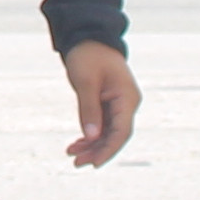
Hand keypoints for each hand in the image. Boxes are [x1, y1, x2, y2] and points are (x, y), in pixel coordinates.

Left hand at [61, 39, 138, 167]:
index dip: (108, 150)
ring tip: (73, 156)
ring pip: (109, 133)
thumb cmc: (88, 55)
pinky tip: (77, 144)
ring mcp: (119, 104)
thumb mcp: (85, 81)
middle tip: (76, 163)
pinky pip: (103, 125)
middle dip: (97, 151)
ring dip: (92, 145)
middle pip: (116, 136)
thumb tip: (92, 137)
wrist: (89, 36)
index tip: (94, 164)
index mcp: (127, 98)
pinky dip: (91, 135)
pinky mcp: (109, 103)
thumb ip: (89, 109)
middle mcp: (127, 103)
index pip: (121, 132)